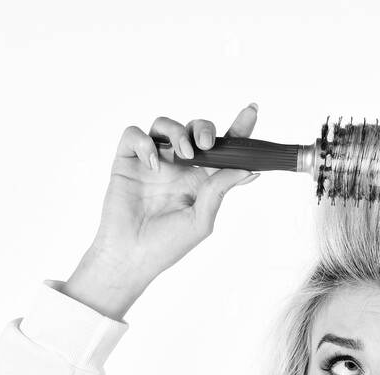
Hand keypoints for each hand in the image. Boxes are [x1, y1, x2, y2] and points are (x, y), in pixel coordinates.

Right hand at [65, 104, 262, 317]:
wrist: (131, 257)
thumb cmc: (166, 246)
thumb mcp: (201, 220)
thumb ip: (219, 190)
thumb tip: (248, 168)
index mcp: (200, 180)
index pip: (222, 149)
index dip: (237, 130)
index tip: (251, 112)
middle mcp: (177, 167)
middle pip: (193, 130)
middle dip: (203, 128)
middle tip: (206, 145)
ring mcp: (152, 161)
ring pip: (165, 125)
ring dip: (177, 131)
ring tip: (183, 153)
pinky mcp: (127, 161)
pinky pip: (134, 135)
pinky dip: (144, 142)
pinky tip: (153, 162)